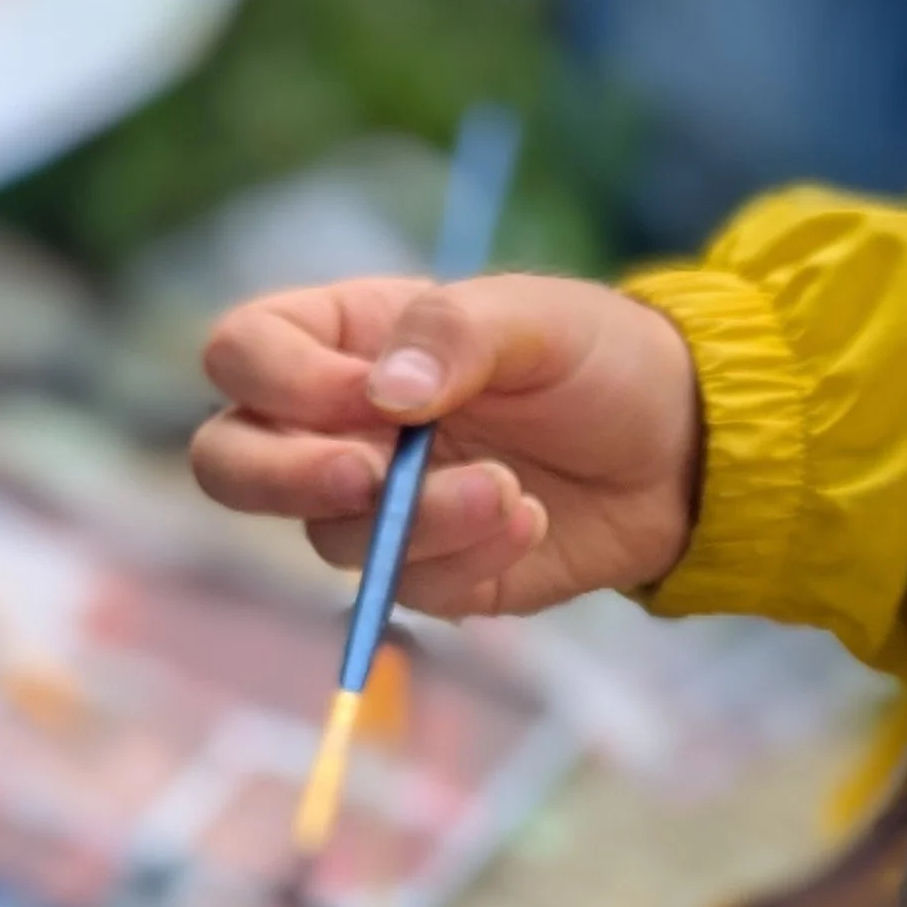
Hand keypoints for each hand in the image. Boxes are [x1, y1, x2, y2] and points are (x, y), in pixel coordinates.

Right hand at [193, 273, 700, 618]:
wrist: (676, 448)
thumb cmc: (598, 359)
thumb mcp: (537, 318)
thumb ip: (456, 332)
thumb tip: (383, 393)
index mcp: (344, 340)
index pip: (242, 355)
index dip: (279, 381)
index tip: (372, 391)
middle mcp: (338, 426)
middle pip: (230, 465)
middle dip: (289, 478)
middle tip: (372, 477)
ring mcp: (376, 506)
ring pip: (328, 537)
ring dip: (417, 522)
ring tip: (510, 491)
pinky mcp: (426, 572)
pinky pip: (404, 588)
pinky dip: (466, 560)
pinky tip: (528, 522)